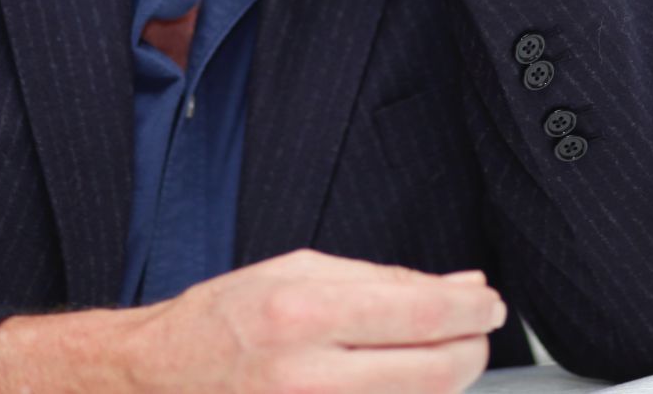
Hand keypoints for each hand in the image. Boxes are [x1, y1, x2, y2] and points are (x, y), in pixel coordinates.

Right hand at [123, 248, 503, 392]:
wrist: (164, 376)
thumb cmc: (227, 318)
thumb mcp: (298, 271)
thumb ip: (384, 280)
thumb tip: (460, 288)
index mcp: (303, 312)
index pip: (421, 312)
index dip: (471, 309)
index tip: (487, 303)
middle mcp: (308, 376)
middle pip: (435, 373)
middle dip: (473, 349)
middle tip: (477, 330)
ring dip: (445, 379)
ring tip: (439, 352)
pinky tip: (400, 381)